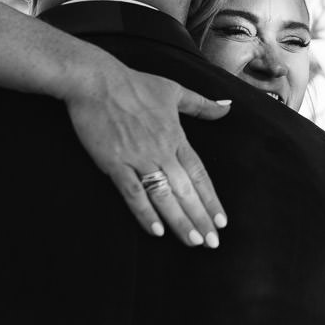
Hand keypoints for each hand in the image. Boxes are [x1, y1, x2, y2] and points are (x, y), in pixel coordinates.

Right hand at [64, 67, 230, 247]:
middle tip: (213, 243)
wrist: (96, 81)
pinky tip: (156, 230)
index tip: (222, 221)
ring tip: (193, 242)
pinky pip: (133, 193)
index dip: (211, 199)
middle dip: (201, 218)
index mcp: (176, 136)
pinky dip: (145, 212)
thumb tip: (227, 108)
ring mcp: (138, 158)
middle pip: (186, 191)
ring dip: (180, 221)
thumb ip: (202, 105)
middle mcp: (161, 150)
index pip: (199, 174)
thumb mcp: (174, 90)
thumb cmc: (135, 84)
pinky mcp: (114, 163)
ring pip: (164, 196)